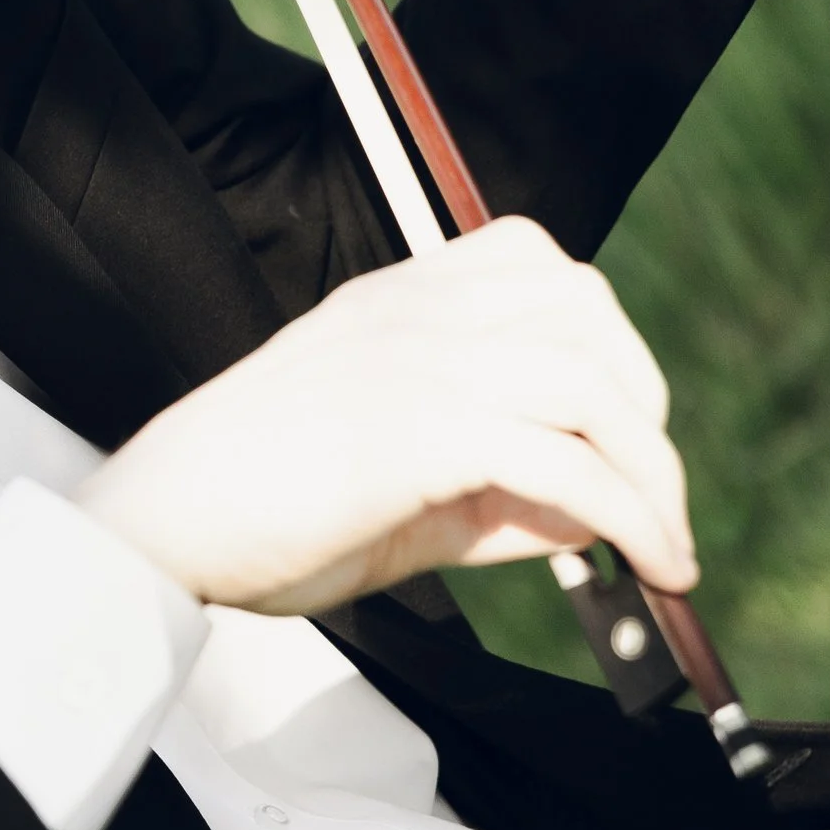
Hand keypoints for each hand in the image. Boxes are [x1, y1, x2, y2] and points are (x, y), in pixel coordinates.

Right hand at [75, 215, 691, 615]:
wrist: (163, 521)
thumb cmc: (260, 506)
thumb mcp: (394, 476)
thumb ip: (492, 485)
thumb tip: (596, 519)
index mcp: (398, 298)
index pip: (539, 263)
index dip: (605, 339)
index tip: (622, 423)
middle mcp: (417, 311)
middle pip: (586, 316)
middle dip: (646, 410)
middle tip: (656, 497)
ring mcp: (421, 362)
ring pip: (591, 388)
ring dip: (652, 473)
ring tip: (665, 548)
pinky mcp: (422, 431)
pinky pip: (565, 464)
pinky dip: (627, 517)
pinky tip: (644, 565)